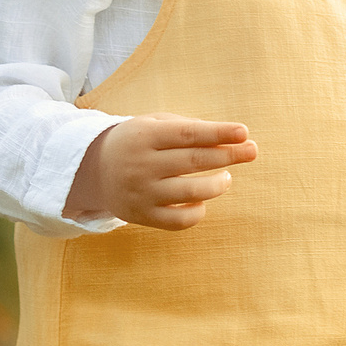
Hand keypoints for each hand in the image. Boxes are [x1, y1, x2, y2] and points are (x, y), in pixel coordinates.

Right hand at [66, 113, 256, 229]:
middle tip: (252, 151)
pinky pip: (179, 220)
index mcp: (144, 136)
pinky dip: (198, 212)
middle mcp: (141, 165)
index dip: (218, 133)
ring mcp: (141, 193)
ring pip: (190, 193)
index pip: (188, 134)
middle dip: (228, 155)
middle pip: (194, 161)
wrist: (93, 170)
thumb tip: (233, 138)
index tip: (244, 132)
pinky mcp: (142, 216)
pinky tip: (203, 201)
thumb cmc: (138, 142)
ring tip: (226, 178)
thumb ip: (189, 129)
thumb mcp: (154, 125)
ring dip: (217, 185)